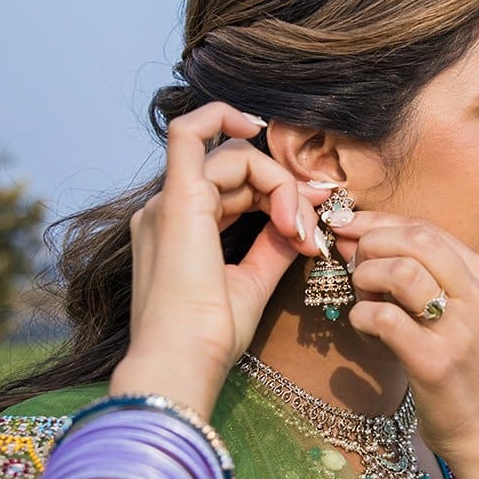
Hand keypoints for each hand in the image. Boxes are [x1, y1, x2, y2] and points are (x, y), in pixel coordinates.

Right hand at [116, 102, 327, 411]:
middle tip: (311, 230)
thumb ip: (272, 245)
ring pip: (235, 158)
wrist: (184, 361)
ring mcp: (168, 201)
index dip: (278, 193)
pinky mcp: (178, 197)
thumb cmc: (210, 336)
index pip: (235, 190)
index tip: (311, 223)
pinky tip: (255, 129)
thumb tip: (298, 221)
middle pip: (239, 170)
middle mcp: (167, 210)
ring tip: (296, 229)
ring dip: (279, 185)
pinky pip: (190, 131)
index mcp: (180, 229)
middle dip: (286, 190)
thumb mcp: (252, 281)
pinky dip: (223, 117)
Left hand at [328, 214, 478, 478]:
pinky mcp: (435, 362)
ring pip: (401, 272)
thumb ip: (427, 273)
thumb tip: (361, 236)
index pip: (428, 229)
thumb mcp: (461, 309)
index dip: (380, 222)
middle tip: (353, 265)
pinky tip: (367, 330)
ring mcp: (462, 330)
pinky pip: (384, 318)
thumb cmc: (461, 361)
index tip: (348, 227)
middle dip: (371, 244)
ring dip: (367, 278)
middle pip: (417, 240)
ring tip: (364, 299)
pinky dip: (362, 316)